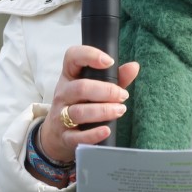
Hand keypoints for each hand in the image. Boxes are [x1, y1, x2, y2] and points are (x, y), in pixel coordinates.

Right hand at [39, 45, 139, 163]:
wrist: (57, 134)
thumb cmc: (81, 104)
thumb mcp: (95, 87)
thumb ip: (116, 78)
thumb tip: (134, 66)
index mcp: (70, 76)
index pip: (72, 57)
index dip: (89, 55)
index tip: (109, 62)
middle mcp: (63, 93)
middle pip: (80, 88)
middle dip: (106, 91)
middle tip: (123, 95)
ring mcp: (60, 115)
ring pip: (79, 112)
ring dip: (103, 111)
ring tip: (120, 110)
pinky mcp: (64, 136)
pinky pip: (77, 136)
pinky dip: (93, 134)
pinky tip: (106, 130)